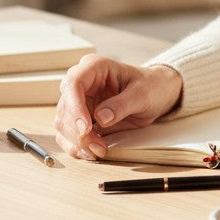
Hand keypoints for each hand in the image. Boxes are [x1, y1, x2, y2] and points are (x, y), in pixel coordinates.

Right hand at [53, 54, 183, 159]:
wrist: (156, 94)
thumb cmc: (151, 86)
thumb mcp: (142, 94)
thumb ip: (122, 104)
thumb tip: (101, 118)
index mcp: (95, 67)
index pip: (74, 83)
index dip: (75, 107)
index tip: (85, 128)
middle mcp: (82, 83)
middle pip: (65, 108)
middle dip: (78, 131)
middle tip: (98, 146)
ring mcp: (78, 101)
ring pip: (63, 124)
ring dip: (78, 142)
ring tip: (99, 150)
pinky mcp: (79, 118)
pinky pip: (67, 134)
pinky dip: (76, 147)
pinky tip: (91, 152)